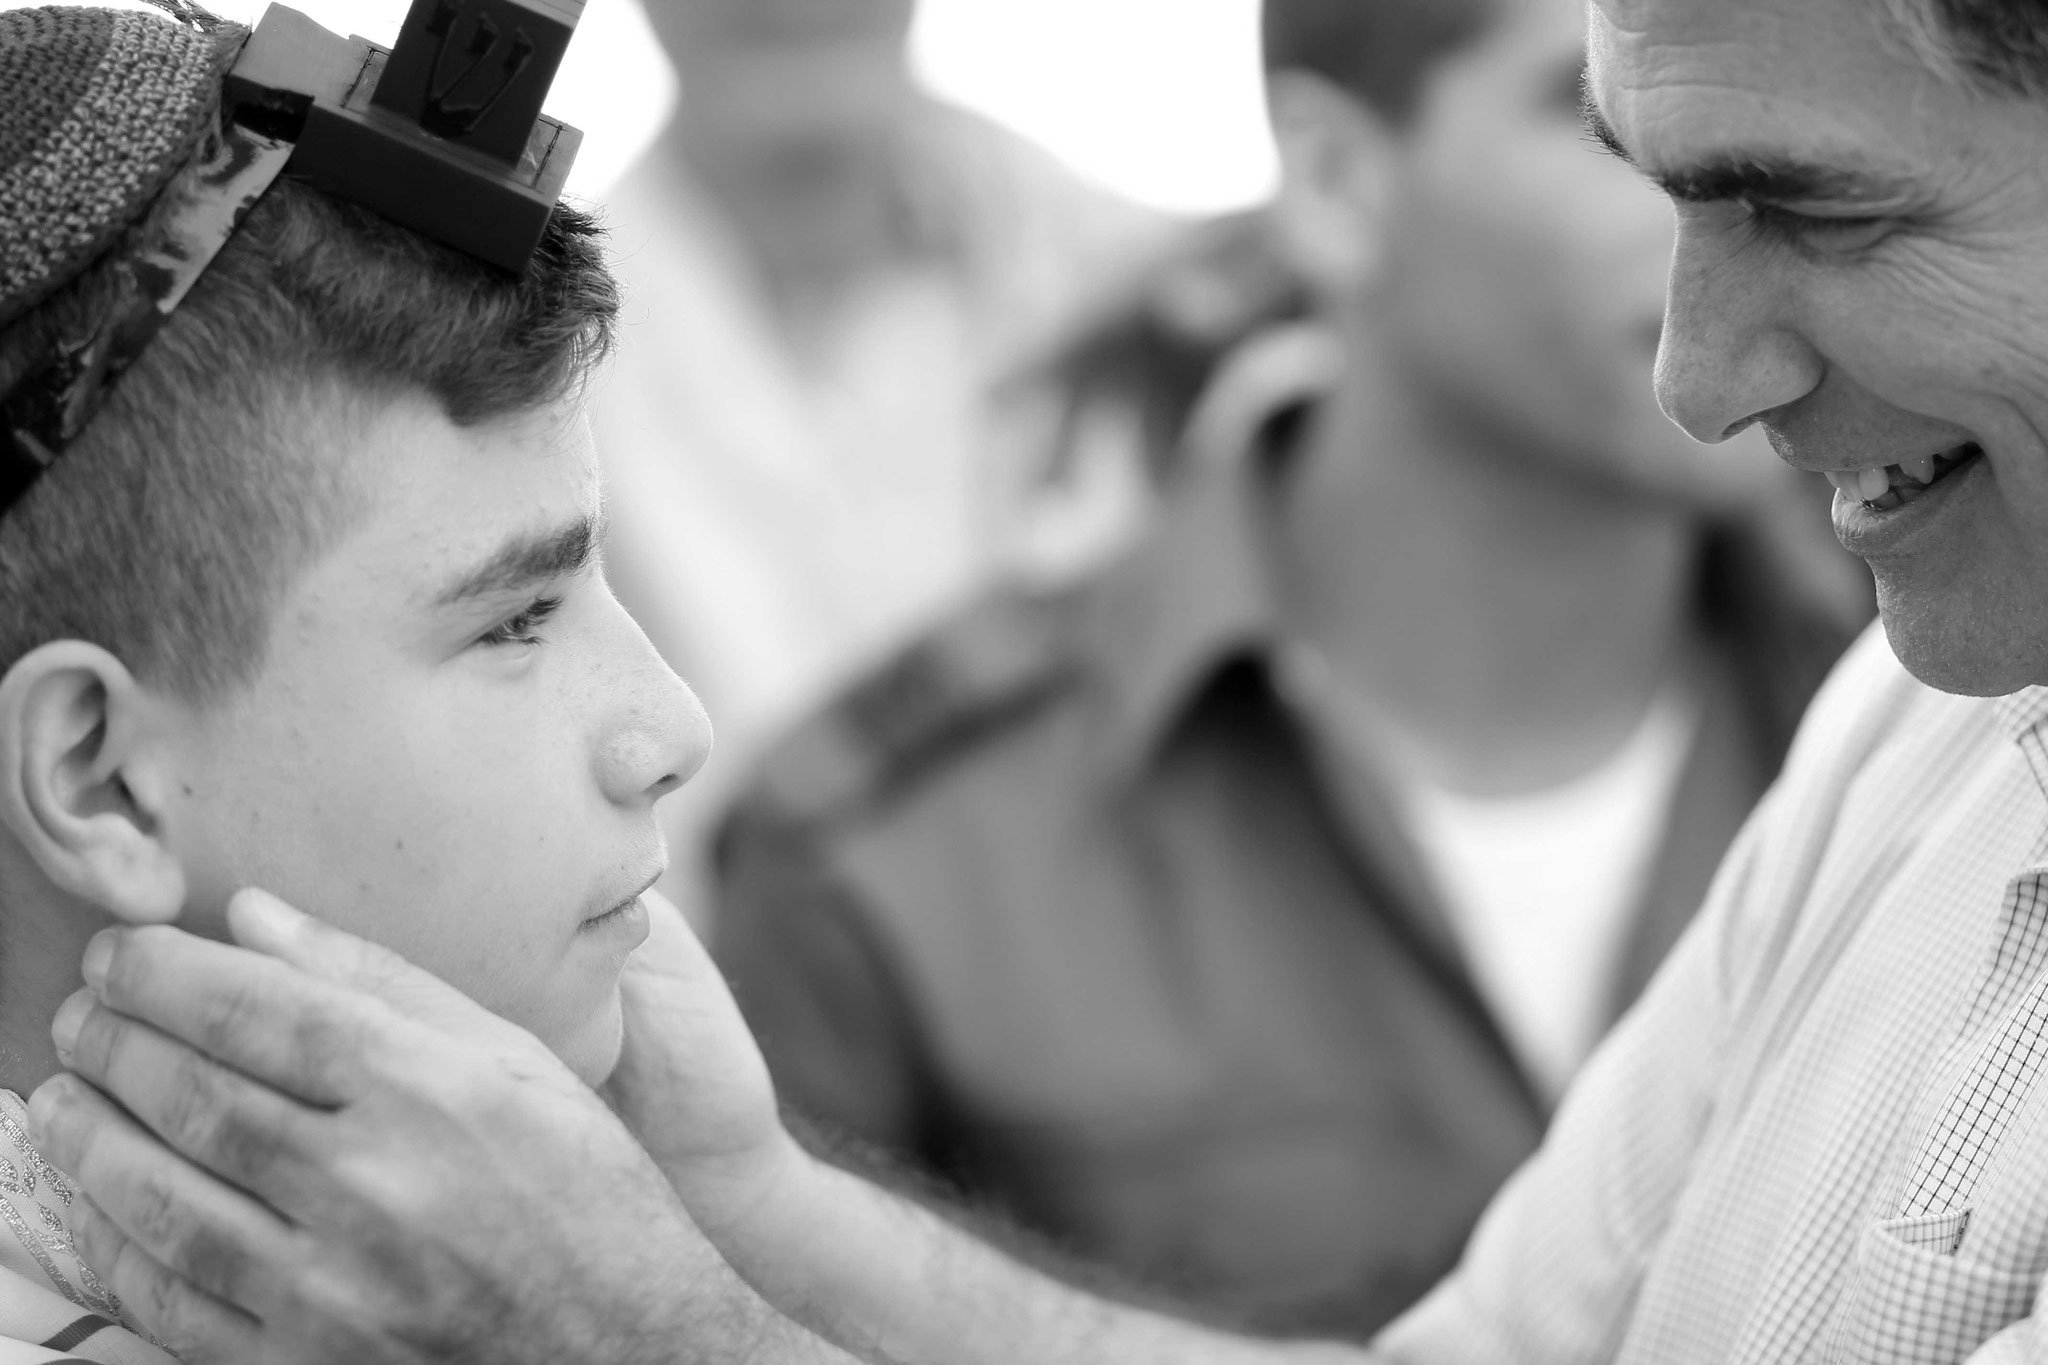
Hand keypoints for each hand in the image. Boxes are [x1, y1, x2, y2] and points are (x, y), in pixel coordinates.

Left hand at [24, 889, 774, 1363]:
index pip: (262, 1010)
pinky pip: (178, 1303)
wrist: (630, 1344)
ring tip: (60, 1096)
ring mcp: (335, 1286)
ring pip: (167, 1198)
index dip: (168, 974)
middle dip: (116, 1043)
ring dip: (91, 1139)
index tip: (118, 953)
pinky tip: (101, 1206)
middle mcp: (374, 1184)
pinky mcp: (308, 1364)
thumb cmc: (585, 1189)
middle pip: (200, 1096)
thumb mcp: (514, 1061)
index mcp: (432, 1092)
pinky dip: (121, 1249)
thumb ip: (383, 983)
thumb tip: (255, 916)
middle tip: (80, 1013)